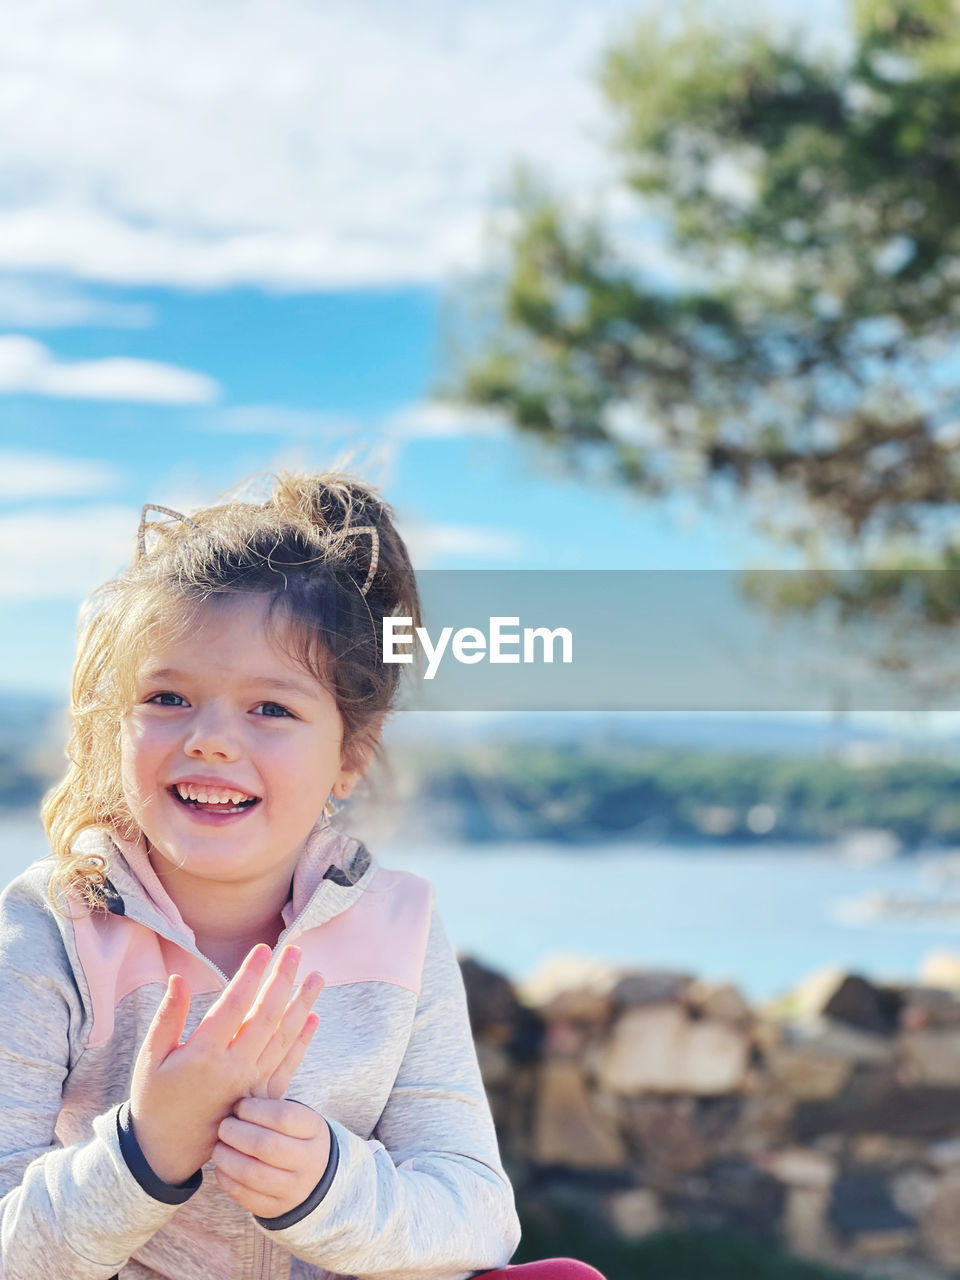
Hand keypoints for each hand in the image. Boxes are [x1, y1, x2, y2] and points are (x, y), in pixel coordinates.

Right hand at [129, 944, 323, 1183]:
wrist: (165, 1152)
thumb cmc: (154, 1099)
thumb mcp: (151, 1058)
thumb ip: (168, 1018)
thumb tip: (179, 978)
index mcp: (204, 1054)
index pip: (235, 1004)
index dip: (251, 974)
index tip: (263, 949)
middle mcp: (233, 1067)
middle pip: (267, 1015)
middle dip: (283, 980)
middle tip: (295, 950)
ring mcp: (251, 1083)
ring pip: (284, 1037)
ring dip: (302, 1004)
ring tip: (316, 977)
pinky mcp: (260, 1097)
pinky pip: (287, 1063)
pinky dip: (302, 1040)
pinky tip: (313, 1017)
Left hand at [213, 1096, 332, 1217]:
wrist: (314, 1176)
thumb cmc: (294, 1136)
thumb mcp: (296, 1117)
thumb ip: (271, 1108)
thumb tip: (234, 1100)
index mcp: (315, 1131)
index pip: (283, 1117)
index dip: (255, 1110)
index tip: (240, 1106)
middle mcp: (310, 1162)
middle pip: (266, 1145)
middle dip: (236, 1133)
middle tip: (224, 1126)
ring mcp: (295, 1189)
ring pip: (252, 1173)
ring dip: (227, 1157)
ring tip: (219, 1147)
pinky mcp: (276, 1209)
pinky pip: (244, 1196)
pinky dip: (226, 1179)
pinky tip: (222, 1167)